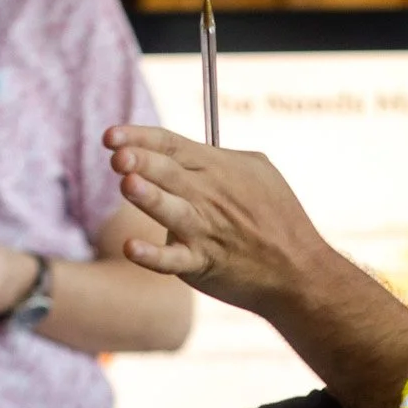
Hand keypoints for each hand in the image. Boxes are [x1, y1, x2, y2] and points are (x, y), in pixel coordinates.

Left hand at [104, 125, 329, 315]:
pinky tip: (131, 249)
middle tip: (118, 156)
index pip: (170, 144)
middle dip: (141, 161)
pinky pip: (173, 260)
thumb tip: (191, 147)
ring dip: (150, 197)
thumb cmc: (278, 218)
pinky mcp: (202, 263)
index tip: (110, 136)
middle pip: (168, 172)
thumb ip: (221, 157)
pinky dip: (152, 256)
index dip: (138, 136)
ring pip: (171, 209)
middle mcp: (207, 196)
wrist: (298, 271)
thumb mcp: (260, 172)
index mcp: (217, 168)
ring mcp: (204, 230)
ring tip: (128, 184)